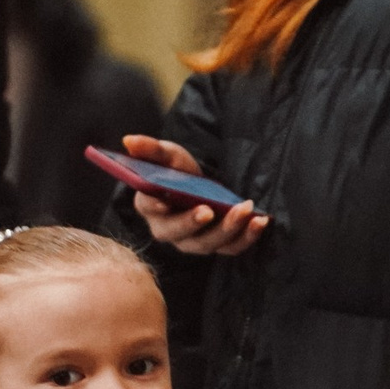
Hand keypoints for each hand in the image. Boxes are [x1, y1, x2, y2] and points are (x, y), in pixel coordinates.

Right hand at [123, 135, 267, 255]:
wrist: (202, 186)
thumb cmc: (179, 172)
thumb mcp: (167, 155)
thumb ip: (150, 148)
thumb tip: (129, 140)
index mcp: (150, 206)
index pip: (148, 208)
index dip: (154, 206)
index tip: (162, 201)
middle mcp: (169, 230)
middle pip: (177, 233)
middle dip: (192, 222)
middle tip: (208, 210)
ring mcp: (194, 241)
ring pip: (207, 244)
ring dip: (227, 229)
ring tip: (245, 209)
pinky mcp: (218, 245)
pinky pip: (232, 248)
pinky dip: (247, 237)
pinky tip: (260, 220)